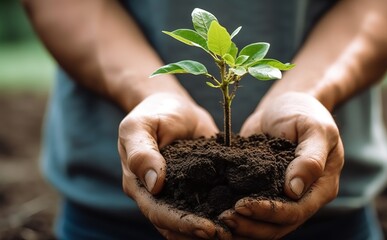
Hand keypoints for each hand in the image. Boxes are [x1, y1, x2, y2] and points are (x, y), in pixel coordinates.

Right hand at [118, 93, 229, 238]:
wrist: (173, 105)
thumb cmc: (153, 113)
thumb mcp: (140, 126)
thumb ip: (142, 152)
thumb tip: (155, 184)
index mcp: (140, 185)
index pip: (159, 212)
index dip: (182, 224)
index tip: (208, 229)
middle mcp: (159, 195)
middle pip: (176, 225)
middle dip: (201, 233)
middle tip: (228, 235)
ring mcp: (180, 192)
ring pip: (193, 220)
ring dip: (212, 229)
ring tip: (237, 232)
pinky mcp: (199, 186)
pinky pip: (209, 204)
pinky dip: (222, 212)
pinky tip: (241, 216)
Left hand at [219, 92, 343, 238]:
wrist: (283, 106)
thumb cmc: (303, 113)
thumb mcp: (314, 129)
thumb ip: (310, 158)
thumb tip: (294, 190)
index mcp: (320, 188)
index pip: (296, 211)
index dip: (269, 213)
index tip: (242, 206)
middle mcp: (302, 198)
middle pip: (278, 226)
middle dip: (251, 226)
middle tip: (224, 218)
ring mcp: (281, 197)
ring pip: (263, 225)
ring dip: (242, 227)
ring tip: (218, 221)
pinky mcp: (261, 191)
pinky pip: (251, 210)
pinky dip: (236, 215)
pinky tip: (215, 213)